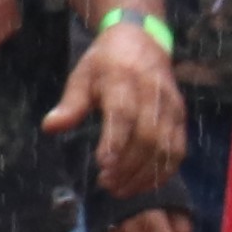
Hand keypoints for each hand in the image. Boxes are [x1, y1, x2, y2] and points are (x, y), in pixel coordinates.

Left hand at [46, 12, 183, 195]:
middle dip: (129, 166)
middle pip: (148, 137)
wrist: (142, 40)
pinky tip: (144, 185)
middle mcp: (153, 94)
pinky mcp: (182, 117)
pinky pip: (178, 150)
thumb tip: (50, 127)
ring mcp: (171, 107)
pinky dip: (163, 172)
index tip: (102, 166)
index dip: (115, 142)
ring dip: (145, 174)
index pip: (123, 114)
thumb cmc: (106, 63)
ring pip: (166, 147)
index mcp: (123, 80)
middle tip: (107, 185)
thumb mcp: (82, 76)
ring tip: (122, 190)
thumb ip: (70, 104)